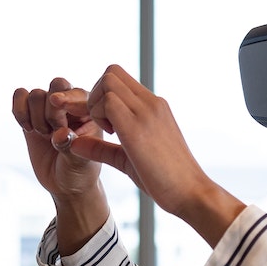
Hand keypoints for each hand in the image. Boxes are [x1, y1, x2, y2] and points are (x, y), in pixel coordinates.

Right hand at [12, 77, 105, 198]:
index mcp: (90, 110)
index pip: (78, 93)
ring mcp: (49, 107)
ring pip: (36, 93)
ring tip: (45, 135)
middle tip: (53, 133)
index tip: (59, 120)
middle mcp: (71, 103)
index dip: (66, 101)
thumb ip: (71, 147)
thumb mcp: (80, 163)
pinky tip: (28, 129)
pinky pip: (20, 96)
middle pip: (56, 85)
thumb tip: (60, 134)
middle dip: (51, 111)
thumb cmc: (80, 171)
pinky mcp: (31, 114)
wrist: (66, 184)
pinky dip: (19, 110)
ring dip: (36, 116)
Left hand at [79, 67, 245, 244]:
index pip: (119, 77)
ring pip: (107, 82)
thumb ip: (103, 148)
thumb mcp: (129, 159)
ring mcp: (147, 111)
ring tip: (108, 131)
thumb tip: (74, 143)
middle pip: (111, 72)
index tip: (103, 122)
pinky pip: (107, 102)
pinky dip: (98, 116)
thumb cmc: (166, 180)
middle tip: (100, 123)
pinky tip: (112, 136)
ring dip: (95, 104)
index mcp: (153, 106)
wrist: (192, 193)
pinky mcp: (138, 127)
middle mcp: (151, 103)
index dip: (101, 94)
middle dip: (94, 94)